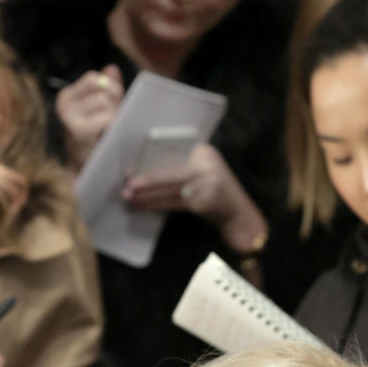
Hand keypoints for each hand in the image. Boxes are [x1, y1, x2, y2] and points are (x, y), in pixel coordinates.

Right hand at [54, 65, 123, 172]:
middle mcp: (64, 106)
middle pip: (103, 92)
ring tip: (110, 128)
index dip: (110, 87)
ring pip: (106, 104)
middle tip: (114, 118)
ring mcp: (69, 120)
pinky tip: (108, 135)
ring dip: (115, 115)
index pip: (94, 78)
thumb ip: (106, 87)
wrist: (84, 167)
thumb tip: (112, 69)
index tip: (114, 101)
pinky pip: (107, 118)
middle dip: (116, 102)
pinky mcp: (79, 132)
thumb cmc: (94, 135)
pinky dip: (113, 125)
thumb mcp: (98, 107)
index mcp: (67, 97)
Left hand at [121, 142, 267, 252]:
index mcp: (203, 151)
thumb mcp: (200, 173)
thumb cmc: (213, 193)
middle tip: (127, 184)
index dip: (150, 158)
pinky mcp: (204, 202)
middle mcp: (207, 164)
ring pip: (169, 189)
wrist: (239, 216)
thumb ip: (179, 167)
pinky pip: (173, 203)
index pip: (172, 151)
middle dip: (146, 178)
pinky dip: (155, 206)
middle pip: (170, 170)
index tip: (132, 164)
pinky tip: (142, 207)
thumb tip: (142, 169)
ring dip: (147, 195)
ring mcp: (207, 183)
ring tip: (129, 198)